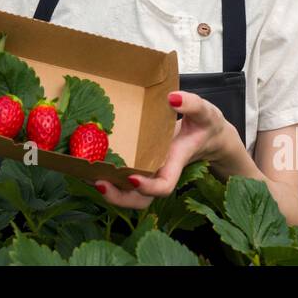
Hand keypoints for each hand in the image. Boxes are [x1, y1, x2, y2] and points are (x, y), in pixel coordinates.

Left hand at [93, 91, 230, 209]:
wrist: (208, 135)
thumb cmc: (206, 125)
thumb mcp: (205, 112)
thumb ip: (192, 104)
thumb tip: (173, 98)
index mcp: (175, 163)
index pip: (164, 186)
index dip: (148, 187)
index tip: (132, 178)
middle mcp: (160, 172)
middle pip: (141, 199)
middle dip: (120, 197)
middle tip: (99, 183)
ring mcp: (150, 171)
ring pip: (130, 194)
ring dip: (110, 191)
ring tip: (89, 178)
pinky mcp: (141, 165)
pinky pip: (124, 179)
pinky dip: (109, 176)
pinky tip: (91, 165)